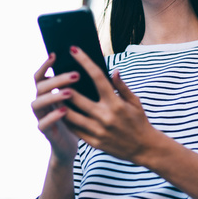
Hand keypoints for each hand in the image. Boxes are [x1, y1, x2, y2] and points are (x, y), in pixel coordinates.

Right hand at [31, 53, 80, 163]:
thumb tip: (93, 59)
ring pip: (37, 103)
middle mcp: (42, 103)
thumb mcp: (84, 98)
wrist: (76, 144)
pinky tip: (64, 111)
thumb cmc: (81, 117)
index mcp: (48, 93)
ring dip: (52, 96)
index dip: (45, 65)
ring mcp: (41, 117)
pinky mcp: (46, 132)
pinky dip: (52, 116)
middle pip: (40, 86)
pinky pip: (43, 124)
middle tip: (76, 75)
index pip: (41, 76)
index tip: (56, 54)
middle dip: (57, 79)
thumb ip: (83, 82)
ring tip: (70, 92)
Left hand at [61, 46, 159, 163]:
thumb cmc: (139, 121)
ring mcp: (98, 131)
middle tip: (54, 75)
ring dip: (60, 104)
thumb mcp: (135, 102)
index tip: (74, 50)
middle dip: (64, 85)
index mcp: (115, 103)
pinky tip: (60, 111)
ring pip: (71, 115)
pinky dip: (65, 120)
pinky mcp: (94, 143)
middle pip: (77, 97)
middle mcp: (105, 116)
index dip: (84, 61)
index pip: (97, 77)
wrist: (144, 149)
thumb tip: (113, 71)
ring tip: (53, 94)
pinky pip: (74, 130)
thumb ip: (121, 86)